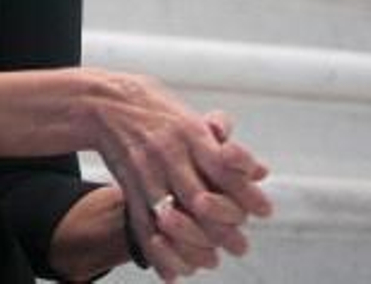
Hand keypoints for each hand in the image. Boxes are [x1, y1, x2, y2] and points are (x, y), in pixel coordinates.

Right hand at [91, 75, 271, 280]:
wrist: (106, 103)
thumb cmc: (157, 111)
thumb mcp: (194, 118)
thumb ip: (227, 147)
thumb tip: (261, 172)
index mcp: (191, 132)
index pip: (226, 167)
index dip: (247, 192)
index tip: (264, 211)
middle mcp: (170, 152)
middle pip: (200, 199)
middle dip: (223, 228)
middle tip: (240, 246)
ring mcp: (146, 171)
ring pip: (171, 216)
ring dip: (193, 243)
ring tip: (211, 260)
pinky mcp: (128, 186)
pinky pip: (141, 222)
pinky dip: (157, 250)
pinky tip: (171, 269)